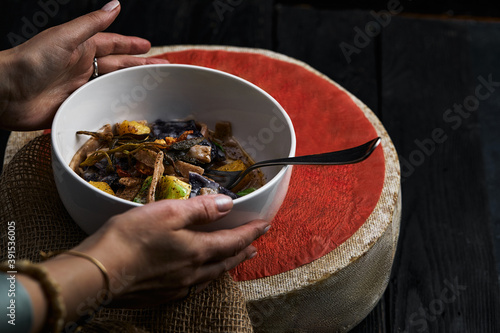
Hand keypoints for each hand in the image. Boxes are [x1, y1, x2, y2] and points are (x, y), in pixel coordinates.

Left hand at [0, 0, 168, 130]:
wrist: (7, 93)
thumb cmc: (32, 60)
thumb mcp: (66, 37)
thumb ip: (92, 24)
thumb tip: (115, 4)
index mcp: (81, 47)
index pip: (113, 45)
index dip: (131, 45)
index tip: (150, 47)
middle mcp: (83, 67)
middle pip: (118, 66)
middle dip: (140, 67)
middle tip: (162, 70)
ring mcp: (81, 87)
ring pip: (113, 85)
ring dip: (132, 86)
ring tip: (153, 89)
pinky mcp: (77, 106)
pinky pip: (102, 104)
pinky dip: (117, 105)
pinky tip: (130, 109)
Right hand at [73, 194, 269, 305]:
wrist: (97, 274)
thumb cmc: (131, 238)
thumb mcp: (168, 212)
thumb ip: (200, 209)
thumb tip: (227, 204)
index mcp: (197, 250)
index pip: (233, 240)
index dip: (251, 232)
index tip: (265, 225)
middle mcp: (192, 272)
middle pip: (225, 261)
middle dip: (243, 251)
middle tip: (255, 246)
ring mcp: (176, 287)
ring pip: (211, 276)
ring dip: (226, 265)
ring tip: (234, 260)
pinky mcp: (160, 296)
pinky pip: (193, 286)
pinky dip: (204, 277)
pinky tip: (199, 277)